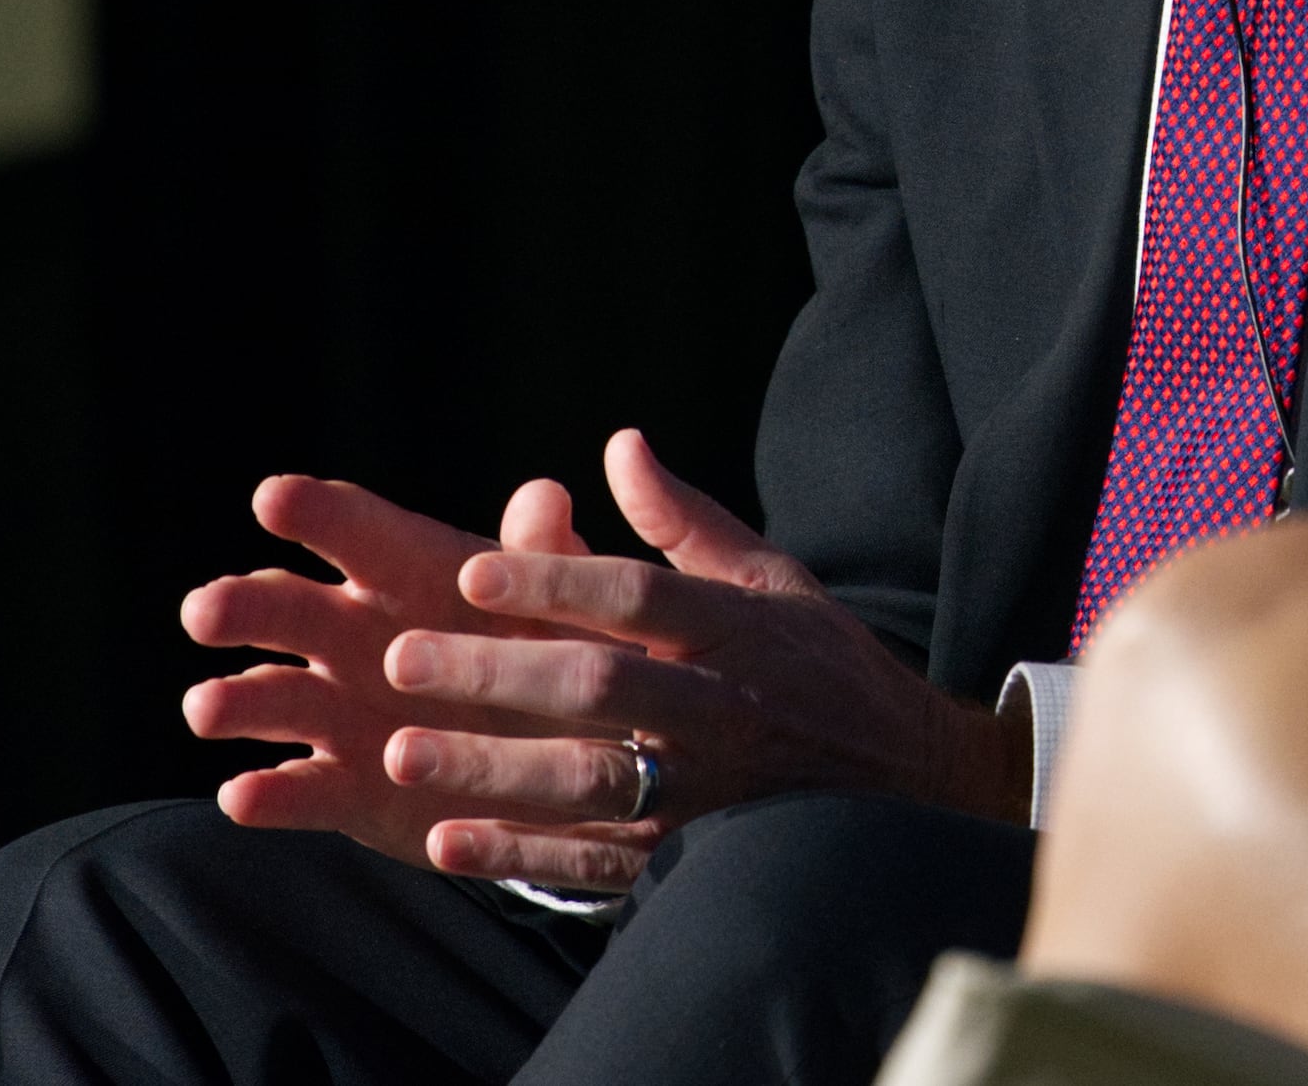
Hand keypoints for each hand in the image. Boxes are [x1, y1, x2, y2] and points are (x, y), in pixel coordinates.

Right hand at [182, 470, 618, 876]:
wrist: (574, 766)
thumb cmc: (562, 657)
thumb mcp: (568, 607)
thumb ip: (546, 563)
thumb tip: (545, 499)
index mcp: (409, 573)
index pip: (355, 531)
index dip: (318, 513)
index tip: (273, 497)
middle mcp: (357, 637)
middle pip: (289, 610)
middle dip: (245, 607)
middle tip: (205, 610)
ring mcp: (343, 715)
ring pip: (275, 700)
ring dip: (238, 701)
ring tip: (207, 706)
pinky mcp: (347, 791)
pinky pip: (300, 791)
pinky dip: (270, 794)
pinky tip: (242, 794)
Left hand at [373, 428, 1021, 888]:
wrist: (905, 781)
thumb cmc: (819, 665)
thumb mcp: (773, 578)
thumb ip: (685, 519)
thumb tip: (620, 444)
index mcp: (739, 627)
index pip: (638, 598)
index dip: (555, 583)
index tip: (470, 573)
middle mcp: (721, 708)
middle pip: (600, 687)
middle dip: (497, 674)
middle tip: (402, 659)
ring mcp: (706, 790)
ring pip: (587, 782)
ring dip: (492, 770)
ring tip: (402, 753)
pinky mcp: (690, 856)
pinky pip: (596, 862)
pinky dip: (521, 856)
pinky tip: (449, 842)